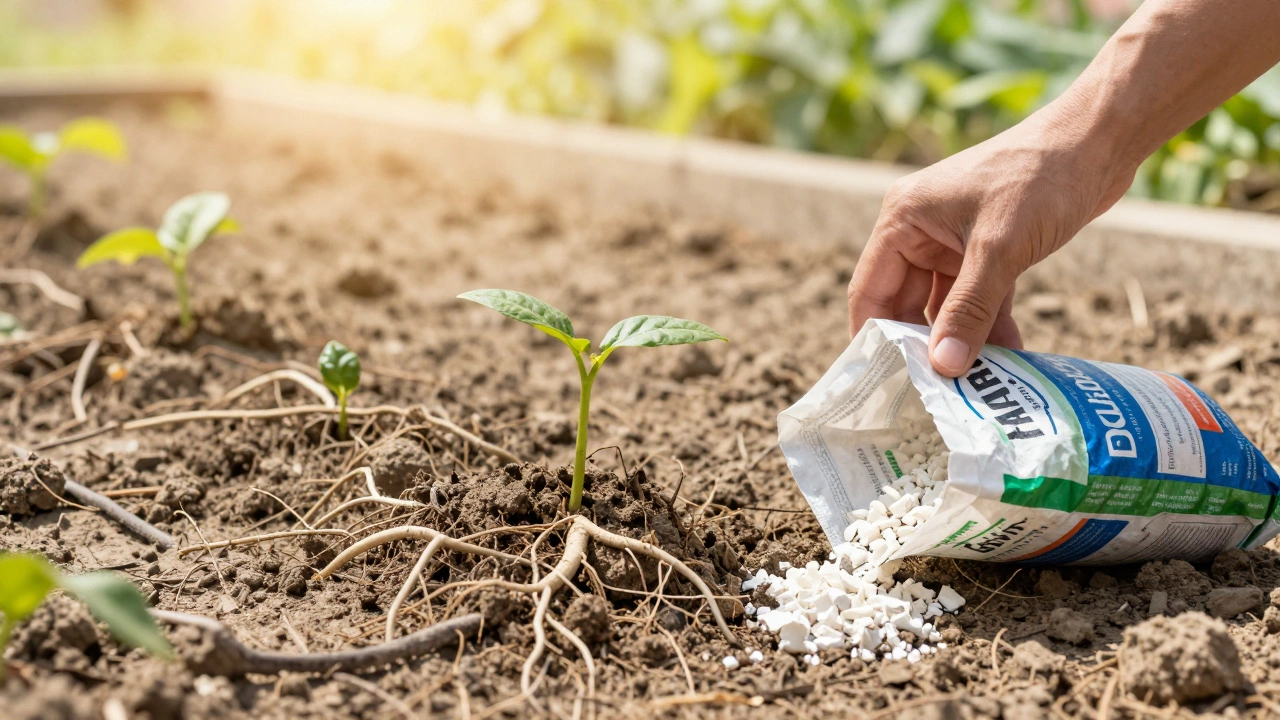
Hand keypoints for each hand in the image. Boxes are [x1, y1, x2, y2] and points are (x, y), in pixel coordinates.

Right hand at [846, 100, 1135, 376]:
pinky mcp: (988, 249)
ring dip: (961, 341)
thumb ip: (969, 310)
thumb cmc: (1040, 178)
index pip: (870, 290)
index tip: (880, 387)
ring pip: (946, 306)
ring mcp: (953, 241)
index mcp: (903, 219)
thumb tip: (944, 367)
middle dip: (922, 346)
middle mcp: (920, 231)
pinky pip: (978, 299)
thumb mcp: (1000, 250)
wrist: (1099, 140)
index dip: (872, 339)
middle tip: (933, 396)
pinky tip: (1008, 358)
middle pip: (906, 303)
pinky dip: (990, 325)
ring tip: (975, 385)